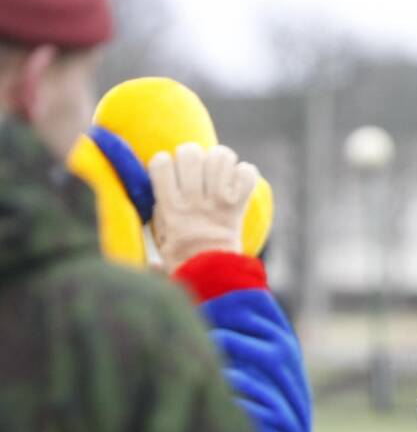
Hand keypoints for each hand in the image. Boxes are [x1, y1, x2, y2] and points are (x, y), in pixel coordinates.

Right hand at [148, 143, 258, 272]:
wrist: (214, 277)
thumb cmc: (184, 260)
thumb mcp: (160, 240)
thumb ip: (157, 217)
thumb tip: (154, 200)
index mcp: (170, 208)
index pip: (160, 163)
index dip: (165, 162)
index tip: (169, 171)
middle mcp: (193, 202)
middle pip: (190, 154)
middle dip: (193, 154)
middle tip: (197, 167)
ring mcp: (217, 202)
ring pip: (219, 157)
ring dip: (220, 159)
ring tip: (219, 171)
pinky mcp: (238, 206)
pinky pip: (246, 175)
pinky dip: (245, 173)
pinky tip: (238, 182)